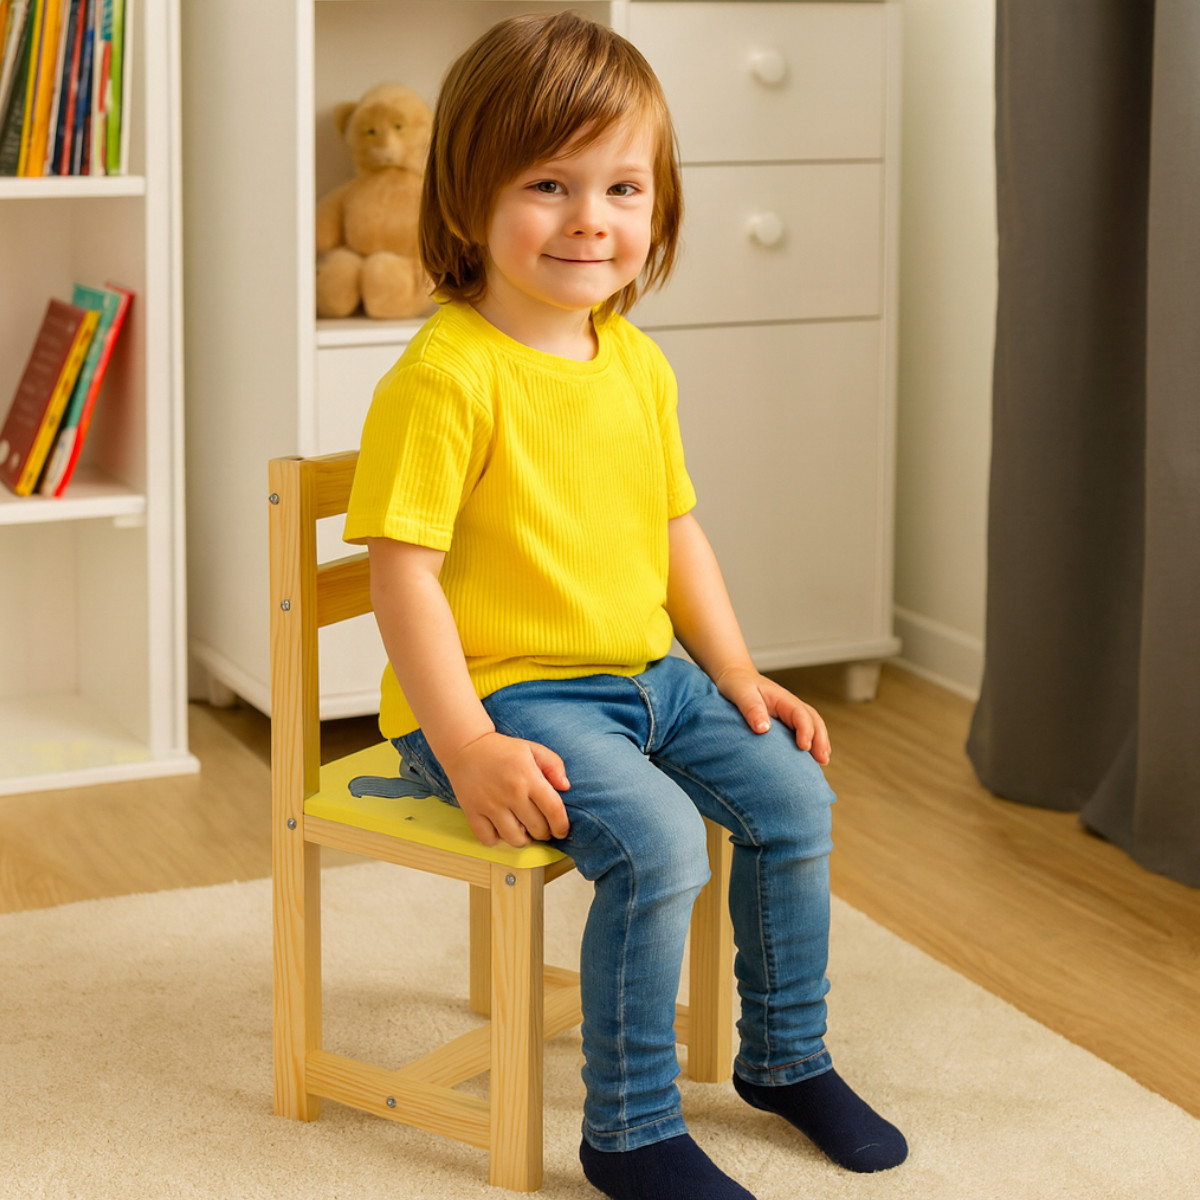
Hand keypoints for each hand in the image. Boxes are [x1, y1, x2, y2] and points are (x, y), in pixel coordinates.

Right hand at [441, 731, 570, 847]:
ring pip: (515, 839)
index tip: (562, 831)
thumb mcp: (532, 749)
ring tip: (523, 830)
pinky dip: (497, 839)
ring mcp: (491, 805)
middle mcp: (511, 793)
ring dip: (523, 839)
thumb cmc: (502, 749)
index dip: (562, 826)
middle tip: (541, 828)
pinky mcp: (473, 812)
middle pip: (537, 829)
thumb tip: (565, 787)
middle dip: (544, 833)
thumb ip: (554, 765)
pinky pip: (489, 839)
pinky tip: (501, 829)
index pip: (554, 811)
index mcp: (529, 777)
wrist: (466, 747)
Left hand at [714, 666, 831, 764]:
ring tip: (823, 762)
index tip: (804, 747)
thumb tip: (763, 729)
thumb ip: (752, 709)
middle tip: (822, 759)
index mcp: (782, 699)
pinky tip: (811, 759)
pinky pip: (803, 731)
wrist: (736, 678)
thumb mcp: (741, 693)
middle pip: (813, 721)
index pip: (800, 714)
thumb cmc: (738, 684)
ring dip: (820, 743)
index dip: (806, 730)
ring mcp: (790, 714)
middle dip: (821, 740)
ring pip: (813, 726)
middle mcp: (790, 706)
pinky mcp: (786, 722)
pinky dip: (811, 744)